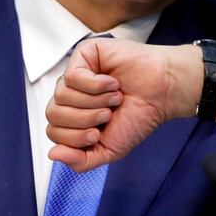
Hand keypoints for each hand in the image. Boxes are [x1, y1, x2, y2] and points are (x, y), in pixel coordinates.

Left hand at [46, 38, 201, 171]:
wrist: (162, 93)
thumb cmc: (138, 117)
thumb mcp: (109, 150)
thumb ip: (81, 161)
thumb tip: (53, 154)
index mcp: (73, 116)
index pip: (53, 131)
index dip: (75, 137)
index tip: (99, 133)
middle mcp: (71, 94)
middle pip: (54, 114)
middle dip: (85, 119)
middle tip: (108, 114)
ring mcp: (76, 73)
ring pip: (62, 95)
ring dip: (94, 102)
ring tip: (115, 97)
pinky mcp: (84, 54)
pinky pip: (72, 77)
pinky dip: (95, 85)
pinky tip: (112, 83)